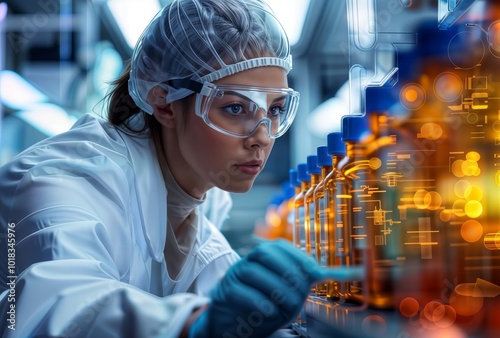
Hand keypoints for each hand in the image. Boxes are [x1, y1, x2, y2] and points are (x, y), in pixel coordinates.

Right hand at [189, 239, 320, 337]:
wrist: (236, 324)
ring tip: (287, 307)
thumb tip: (355, 272)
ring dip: (276, 289)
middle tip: (301, 294)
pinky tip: (270, 311)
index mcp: (264, 256)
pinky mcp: (225, 293)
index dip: (298, 257)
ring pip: (253, 271)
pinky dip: (259, 301)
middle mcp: (248, 261)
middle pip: (266, 253)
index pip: (280, 247)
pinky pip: (240, 291)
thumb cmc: (266, 305)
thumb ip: (315, 280)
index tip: (315, 273)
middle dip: (288, 272)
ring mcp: (234, 275)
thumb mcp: (292, 292)